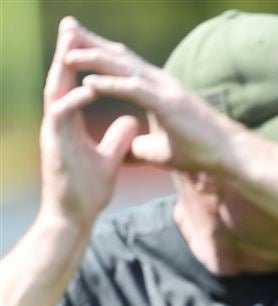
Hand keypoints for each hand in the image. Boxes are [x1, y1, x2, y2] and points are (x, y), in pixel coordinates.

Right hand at [37, 17, 139, 227]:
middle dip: (67, 51)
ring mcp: (54, 132)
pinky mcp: (56, 145)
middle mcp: (59, 122)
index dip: (81, 62)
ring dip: (63, 67)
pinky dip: (75, 100)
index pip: (75, 83)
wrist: (74, 216)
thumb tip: (131, 123)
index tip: (88, 39)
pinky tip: (87, 88)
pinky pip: (63, 116)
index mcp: (70, 122)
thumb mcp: (109, 159)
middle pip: (61, 79)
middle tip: (71, 24)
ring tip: (72, 43)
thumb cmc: (87, 190)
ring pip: (56, 91)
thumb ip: (118, 139)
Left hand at [61, 22, 244, 173]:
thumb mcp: (164, 150)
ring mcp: (166, 90)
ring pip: (123, 68)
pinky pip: (133, 89)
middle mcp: (161, 83)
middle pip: (120, 57)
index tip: (75, 45)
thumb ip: (143, 146)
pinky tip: (88, 82)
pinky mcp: (168, 103)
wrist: (230, 155)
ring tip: (67, 54)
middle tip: (65, 29)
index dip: (100, 53)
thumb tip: (126, 151)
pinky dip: (110, 84)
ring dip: (93, 59)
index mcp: (160, 89)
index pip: (124, 65)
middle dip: (91, 43)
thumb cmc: (203, 152)